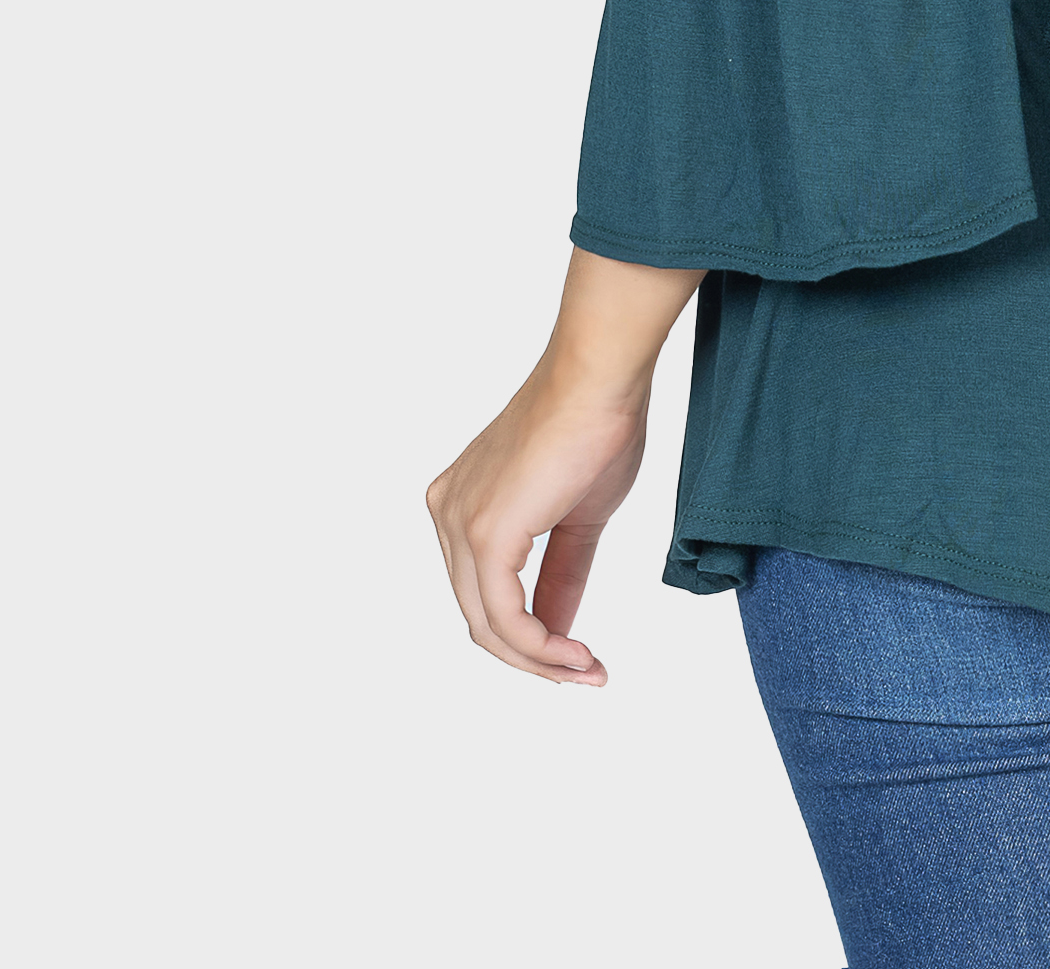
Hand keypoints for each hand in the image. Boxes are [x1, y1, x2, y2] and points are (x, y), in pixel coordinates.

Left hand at [424, 366, 648, 685]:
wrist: (602, 375)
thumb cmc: (597, 423)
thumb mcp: (579, 516)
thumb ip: (562, 573)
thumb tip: (559, 628)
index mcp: (462, 503)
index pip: (487, 590)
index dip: (532, 634)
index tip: (579, 656)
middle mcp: (448, 513)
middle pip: (481, 615)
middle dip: (534, 656)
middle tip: (586, 673)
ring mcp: (459, 523)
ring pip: (488, 624)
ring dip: (540, 659)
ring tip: (587, 670)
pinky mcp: (484, 534)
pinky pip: (504, 615)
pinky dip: (540, 645)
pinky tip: (576, 653)